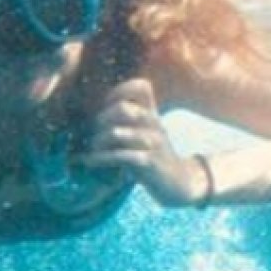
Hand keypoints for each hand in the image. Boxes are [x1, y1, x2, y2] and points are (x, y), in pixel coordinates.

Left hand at [79, 78, 207, 207]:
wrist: (179, 184)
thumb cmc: (155, 157)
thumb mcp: (146, 133)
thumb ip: (129, 120)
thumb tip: (97, 115)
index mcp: (153, 114)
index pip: (142, 87)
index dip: (120, 91)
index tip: (106, 107)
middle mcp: (155, 125)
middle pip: (123, 109)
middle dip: (102, 120)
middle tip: (95, 135)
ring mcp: (154, 143)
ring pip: (118, 133)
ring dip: (98, 142)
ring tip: (91, 151)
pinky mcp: (150, 163)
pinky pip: (121, 156)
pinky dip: (101, 159)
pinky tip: (91, 162)